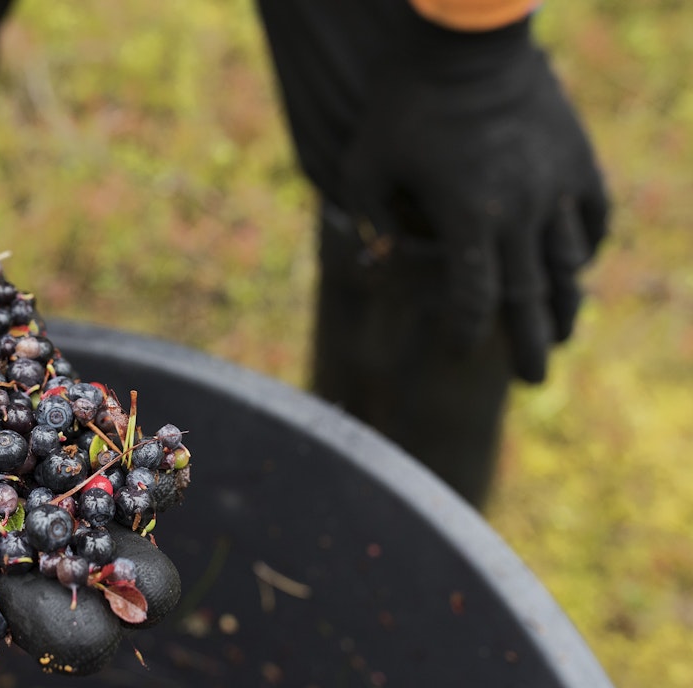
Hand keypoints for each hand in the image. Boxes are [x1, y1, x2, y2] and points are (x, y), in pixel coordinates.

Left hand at [340, 17, 608, 382]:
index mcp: (466, 220)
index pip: (471, 299)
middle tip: (534, 380)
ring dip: (565, 303)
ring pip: (567, 263)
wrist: (465, 37)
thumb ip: (371, 221)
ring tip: (563, 333)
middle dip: (529, 343)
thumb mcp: (365, 166)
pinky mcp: (576, 157)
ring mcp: (556, 185)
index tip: (460, 352)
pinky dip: (586, 245)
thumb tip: (381, 263)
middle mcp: (519, 212)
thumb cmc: (404, 104)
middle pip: (528, 297)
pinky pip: (592, 215)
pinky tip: (579, 264)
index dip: (464, 333)